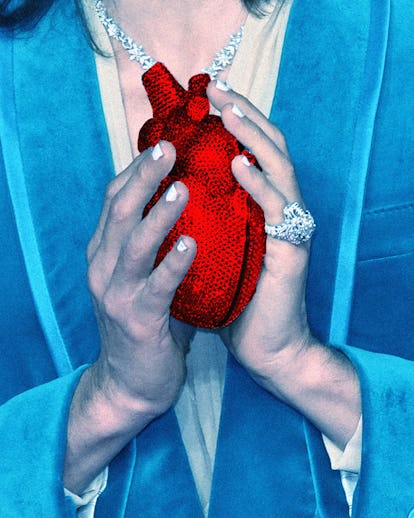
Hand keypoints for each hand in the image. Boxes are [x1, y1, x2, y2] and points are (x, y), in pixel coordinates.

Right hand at [65, 142, 196, 492]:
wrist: (131, 384)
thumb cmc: (147, 323)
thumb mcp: (143, 277)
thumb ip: (155, 244)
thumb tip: (185, 203)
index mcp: (104, 252)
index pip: (115, 200)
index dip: (136, 169)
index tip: (163, 142)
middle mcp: (102, 267)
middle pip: (120, 211)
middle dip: (144, 177)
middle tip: (170, 148)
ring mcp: (115, 294)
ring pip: (133, 244)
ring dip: (158, 213)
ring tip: (183, 187)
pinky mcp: (137, 320)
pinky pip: (156, 286)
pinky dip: (172, 263)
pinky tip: (190, 243)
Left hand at [207, 83, 360, 446]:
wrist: (265, 348)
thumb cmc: (235, 300)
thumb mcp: (216, 251)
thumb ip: (205, 221)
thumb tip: (169, 192)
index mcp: (262, 209)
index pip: (253, 152)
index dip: (235, 122)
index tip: (208, 96)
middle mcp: (281, 211)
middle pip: (270, 148)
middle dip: (245, 114)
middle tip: (218, 87)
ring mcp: (290, 229)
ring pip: (280, 169)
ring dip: (255, 137)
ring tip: (231, 110)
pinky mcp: (292, 252)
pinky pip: (277, 210)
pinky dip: (260, 184)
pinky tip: (239, 164)